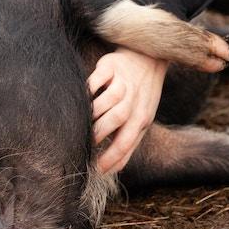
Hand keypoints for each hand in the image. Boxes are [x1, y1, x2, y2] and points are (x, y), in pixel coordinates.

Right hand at [86, 48, 167, 174]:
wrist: (148, 58)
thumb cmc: (141, 96)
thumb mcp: (142, 121)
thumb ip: (128, 144)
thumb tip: (113, 170)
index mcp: (142, 117)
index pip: (127, 141)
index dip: (112, 156)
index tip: (97, 168)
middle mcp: (134, 99)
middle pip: (118, 118)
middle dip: (99, 132)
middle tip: (84, 142)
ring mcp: (123, 81)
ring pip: (109, 98)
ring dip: (93, 111)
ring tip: (81, 122)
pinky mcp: (110, 65)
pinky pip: (98, 78)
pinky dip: (88, 89)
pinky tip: (80, 98)